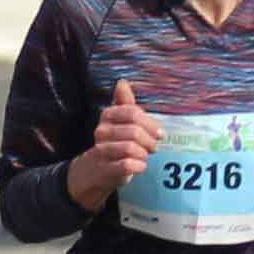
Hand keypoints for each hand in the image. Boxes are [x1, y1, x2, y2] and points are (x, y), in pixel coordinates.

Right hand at [67, 76, 159, 213]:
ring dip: (144, 154)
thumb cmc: (113, 143)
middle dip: (149, 141)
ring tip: (144, 156)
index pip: (133, 113)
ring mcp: (102, 150)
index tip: (158, 133)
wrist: (95, 171)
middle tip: (153, 147)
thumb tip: (122, 82)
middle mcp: (102, 131)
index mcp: (107, 116)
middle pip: (134, 131)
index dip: (150, 123)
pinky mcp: (105, 168)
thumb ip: (124, 103)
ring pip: (131, 148)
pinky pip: (127, 165)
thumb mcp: (119, 121)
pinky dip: (139, 166)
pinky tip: (140, 166)